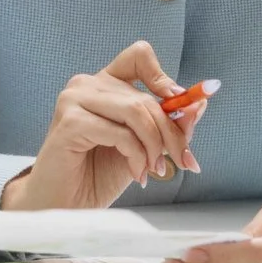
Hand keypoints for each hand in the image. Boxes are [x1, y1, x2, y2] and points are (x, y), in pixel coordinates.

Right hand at [1, 41, 203, 209]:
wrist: (62, 206)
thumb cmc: (97, 175)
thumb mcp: (142, 147)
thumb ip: (167, 125)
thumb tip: (199, 105)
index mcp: (104, 84)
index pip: (138, 56)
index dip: (164, 76)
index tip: (181, 102)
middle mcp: (86, 84)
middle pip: (145, 96)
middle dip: (172, 133)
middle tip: (183, 161)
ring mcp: (74, 100)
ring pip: (136, 111)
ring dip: (155, 146)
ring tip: (154, 171)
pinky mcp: (70, 122)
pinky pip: (121, 133)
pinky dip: (137, 156)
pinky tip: (137, 175)